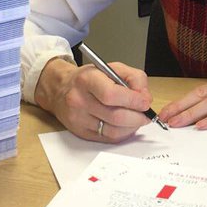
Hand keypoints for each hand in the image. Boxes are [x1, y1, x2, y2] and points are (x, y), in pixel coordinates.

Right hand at [34, 56, 153, 141]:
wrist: (61, 89)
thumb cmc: (89, 78)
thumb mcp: (112, 68)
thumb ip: (134, 78)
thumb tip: (145, 98)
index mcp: (87, 80)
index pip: (111, 95)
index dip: (133, 100)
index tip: (145, 102)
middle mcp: (79, 100)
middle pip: (115, 116)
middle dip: (137, 117)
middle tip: (146, 114)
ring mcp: (78, 119)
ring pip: (113, 131)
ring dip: (132, 127)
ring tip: (137, 119)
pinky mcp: (81, 132)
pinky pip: (108, 138)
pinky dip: (122, 133)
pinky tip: (127, 125)